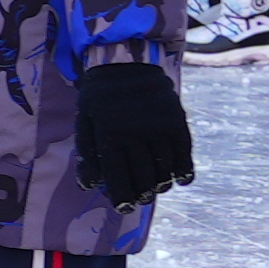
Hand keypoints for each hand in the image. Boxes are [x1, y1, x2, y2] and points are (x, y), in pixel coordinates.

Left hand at [70, 61, 196, 205]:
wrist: (128, 60)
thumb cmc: (100, 97)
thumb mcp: (84, 121)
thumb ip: (87, 154)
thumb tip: (89, 186)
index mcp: (108, 133)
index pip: (117, 176)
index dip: (122, 197)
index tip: (124, 208)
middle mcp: (135, 132)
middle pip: (143, 177)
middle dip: (141, 194)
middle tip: (140, 199)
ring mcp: (158, 126)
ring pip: (164, 168)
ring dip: (161, 184)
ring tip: (156, 189)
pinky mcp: (177, 120)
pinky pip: (184, 153)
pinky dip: (184, 171)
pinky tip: (180, 180)